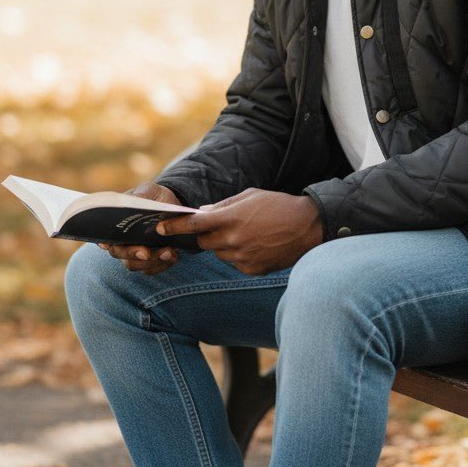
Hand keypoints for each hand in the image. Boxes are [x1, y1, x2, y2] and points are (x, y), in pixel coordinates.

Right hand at [99, 181, 184, 273]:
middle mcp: (122, 241)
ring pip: (135, 264)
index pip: (103, 234)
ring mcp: (135, 252)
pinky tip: (173, 255)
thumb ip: (143, 194)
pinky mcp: (150, 260)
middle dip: (131, 254)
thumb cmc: (157, 197)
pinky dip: (162, 264)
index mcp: (116, 223)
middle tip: (146, 252)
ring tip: (168, 251)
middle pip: (119, 253)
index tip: (108, 244)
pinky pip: (152, 269)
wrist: (175, 207)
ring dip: (151, 261)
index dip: (103, 241)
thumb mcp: (151, 190)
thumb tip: (134, 200)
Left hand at [160, 188, 321, 274]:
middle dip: (206, 235)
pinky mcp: (252, 270)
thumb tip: (202, 213)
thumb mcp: (250, 196)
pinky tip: (257, 245)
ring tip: (248, 234)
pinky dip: (239, 256)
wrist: (308, 228)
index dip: (173, 226)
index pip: (193, 225)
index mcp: (231, 218)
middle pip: (203, 242)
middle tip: (221, 227)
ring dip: (224, 245)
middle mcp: (234, 240)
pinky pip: (235, 264)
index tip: (159, 227)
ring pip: (219, 254)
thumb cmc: (279, 206)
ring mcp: (243, 258)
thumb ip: (223, 205)